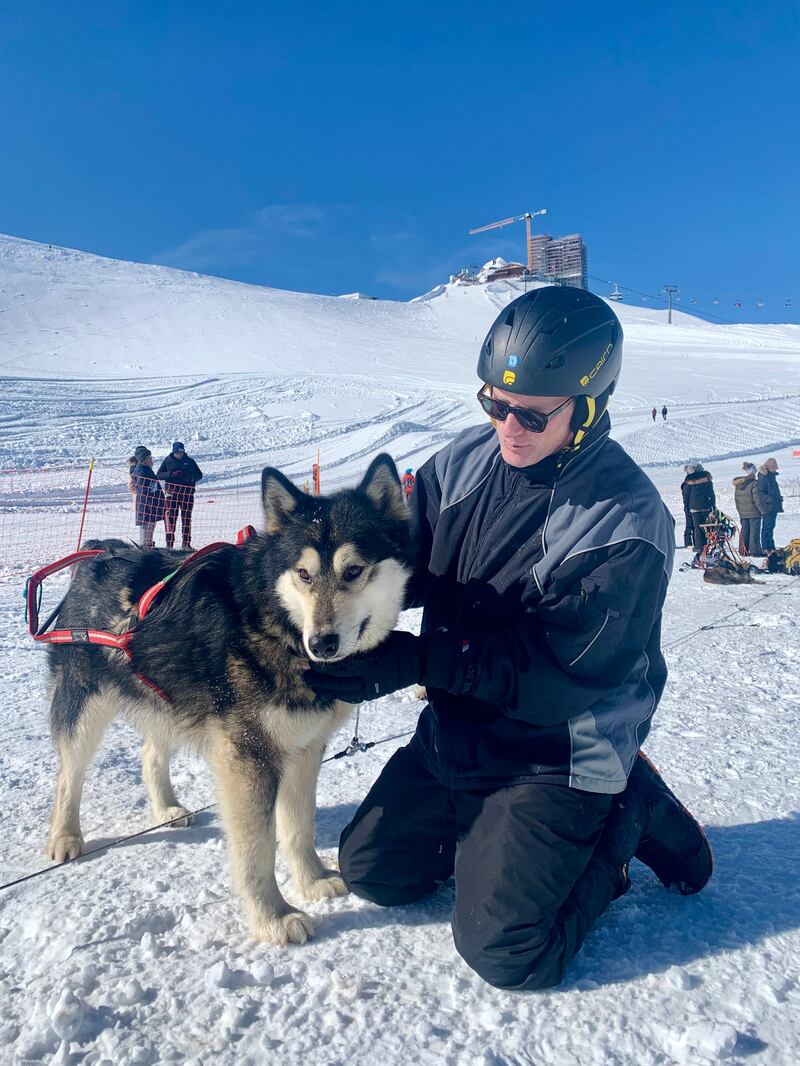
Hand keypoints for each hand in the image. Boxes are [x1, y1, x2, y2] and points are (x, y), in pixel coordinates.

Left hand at [304, 630, 470, 703]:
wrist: (419, 662)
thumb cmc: (400, 645)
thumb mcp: (380, 639)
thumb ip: (361, 643)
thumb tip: (340, 642)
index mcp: (367, 664)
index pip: (338, 667)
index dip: (322, 665)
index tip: (309, 659)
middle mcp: (366, 680)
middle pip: (335, 681)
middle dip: (317, 678)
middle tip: (302, 672)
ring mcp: (369, 689)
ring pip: (340, 691)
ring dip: (323, 687)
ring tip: (310, 682)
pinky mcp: (371, 694)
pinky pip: (349, 696)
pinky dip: (336, 693)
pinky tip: (326, 690)